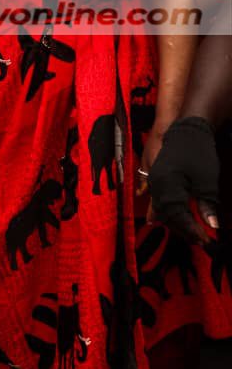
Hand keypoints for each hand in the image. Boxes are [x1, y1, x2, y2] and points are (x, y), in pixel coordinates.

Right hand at [146, 116, 218, 246]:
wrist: (188, 128)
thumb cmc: (198, 151)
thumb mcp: (207, 181)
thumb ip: (207, 205)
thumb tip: (212, 226)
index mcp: (167, 186)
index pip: (178, 217)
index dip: (192, 231)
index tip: (206, 240)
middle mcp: (156, 185)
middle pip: (167, 216)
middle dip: (184, 229)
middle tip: (201, 239)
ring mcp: (154, 180)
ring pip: (162, 209)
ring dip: (176, 221)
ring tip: (191, 232)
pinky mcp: (157, 177)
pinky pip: (160, 200)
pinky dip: (169, 211)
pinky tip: (176, 217)